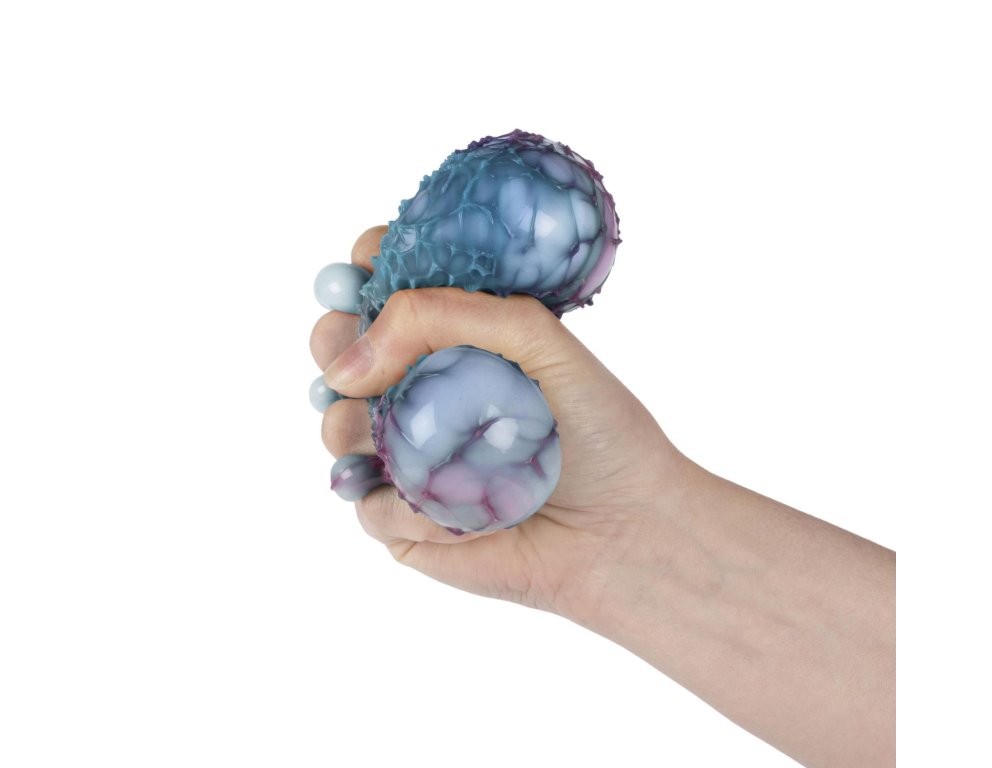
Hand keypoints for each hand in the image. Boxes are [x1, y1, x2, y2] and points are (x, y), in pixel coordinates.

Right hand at [310, 225, 686, 620]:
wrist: (624, 528)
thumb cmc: (599, 429)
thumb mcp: (538, 340)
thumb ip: (447, 316)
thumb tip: (350, 362)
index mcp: (456, 339)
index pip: (385, 288)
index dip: (363, 274)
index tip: (363, 271)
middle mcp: (424, 391)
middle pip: (339, 350)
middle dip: (335, 343)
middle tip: (360, 358)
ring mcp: (407, 455)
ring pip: (336, 426)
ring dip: (356, 427)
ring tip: (414, 444)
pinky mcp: (404, 519)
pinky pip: (366, 504)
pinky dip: (404, 506)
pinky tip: (454, 512)